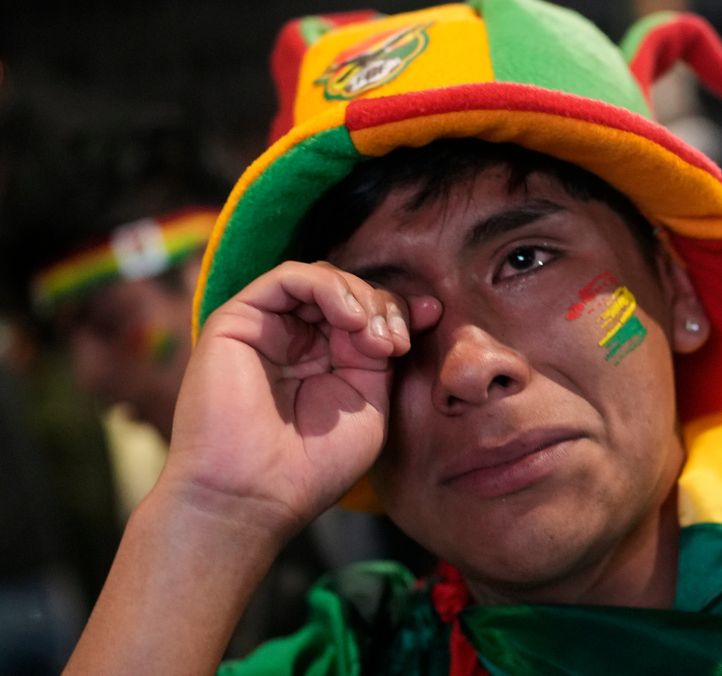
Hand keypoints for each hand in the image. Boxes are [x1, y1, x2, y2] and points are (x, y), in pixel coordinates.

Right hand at [164, 260, 439, 543]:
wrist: (251, 497)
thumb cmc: (310, 467)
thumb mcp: (370, 406)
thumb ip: (385, 357)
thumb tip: (422, 309)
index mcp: (327, 360)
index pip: (369, 312)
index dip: (400, 310)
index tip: (431, 319)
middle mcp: (296, 340)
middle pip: (350, 291)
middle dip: (384, 307)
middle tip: (395, 344)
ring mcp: (268, 328)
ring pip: (322, 278)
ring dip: (360, 297)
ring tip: (373, 337)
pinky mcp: (239, 320)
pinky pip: (288, 277)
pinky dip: (327, 287)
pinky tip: (350, 320)